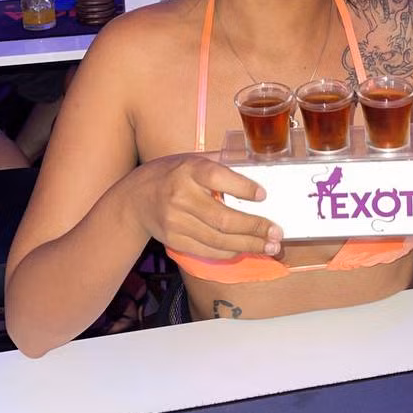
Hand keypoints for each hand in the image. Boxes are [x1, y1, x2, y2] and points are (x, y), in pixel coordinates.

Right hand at [128, 153, 282, 259]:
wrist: (134, 199)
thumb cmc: (173, 174)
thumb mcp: (192, 159)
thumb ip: (221, 164)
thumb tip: (260, 172)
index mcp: (189, 170)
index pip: (218, 178)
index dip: (243, 188)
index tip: (264, 195)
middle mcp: (181, 196)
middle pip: (223, 218)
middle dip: (255, 228)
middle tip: (277, 233)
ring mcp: (176, 221)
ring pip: (218, 240)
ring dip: (248, 245)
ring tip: (270, 246)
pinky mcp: (174, 240)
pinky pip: (207, 251)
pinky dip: (230, 252)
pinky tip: (246, 250)